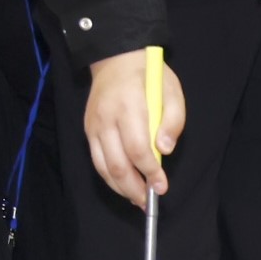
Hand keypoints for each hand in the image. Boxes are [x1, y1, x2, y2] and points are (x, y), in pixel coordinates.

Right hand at [82, 47, 183, 206]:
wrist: (115, 58)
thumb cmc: (148, 75)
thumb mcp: (171, 91)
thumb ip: (173, 120)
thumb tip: (164, 149)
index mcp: (129, 107)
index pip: (137, 149)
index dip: (150, 172)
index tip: (162, 185)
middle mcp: (107, 119)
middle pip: (117, 163)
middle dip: (134, 187)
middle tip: (148, 201)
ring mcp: (94, 126)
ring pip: (103, 166)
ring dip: (120, 187)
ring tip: (136, 199)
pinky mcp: (88, 129)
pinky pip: (96, 160)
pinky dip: (109, 177)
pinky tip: (123, 185)